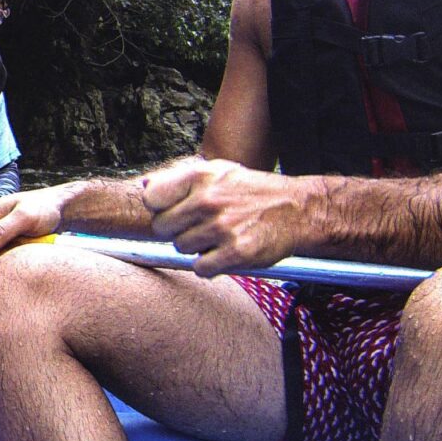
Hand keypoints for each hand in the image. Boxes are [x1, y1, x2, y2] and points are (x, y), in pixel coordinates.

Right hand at [0, 185, 69, 263]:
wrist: (59, 210)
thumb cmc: (44, 207)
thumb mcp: (24, 217)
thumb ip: (2, 232)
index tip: (10, 250)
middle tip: (20, 247)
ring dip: (6, 259)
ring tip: (23, 247)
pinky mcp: (3, 244)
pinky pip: (1, 260)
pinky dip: (12, 259)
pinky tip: (23, 251)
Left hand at [139, 157, 308, 275]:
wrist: (296, 210)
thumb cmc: (252, 192)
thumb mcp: (218, 172)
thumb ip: (179, 179)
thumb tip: (145, 185)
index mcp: (200, 176)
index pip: (152, 198)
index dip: (159, 209)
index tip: (173, 211)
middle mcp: (209, 200)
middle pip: (162, 228)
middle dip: (177, 230)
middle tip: (199, 226)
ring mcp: (222, 227)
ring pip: (181, 248)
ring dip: (196, 248)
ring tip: (217, 236)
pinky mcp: (236, 252)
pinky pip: (201, 268)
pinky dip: (210, 266)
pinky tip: (224, 252)